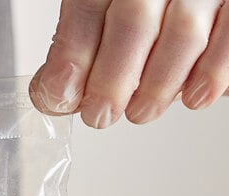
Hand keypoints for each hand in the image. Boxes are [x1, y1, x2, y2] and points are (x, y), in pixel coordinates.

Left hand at [29, 0, 228, 127]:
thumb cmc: (143, 7)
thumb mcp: (102, 14)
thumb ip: (78, 47)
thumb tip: (54, 93)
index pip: (88, 5)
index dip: (73, 56)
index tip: (61, 95)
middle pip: (134, 21)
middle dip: (111, 81)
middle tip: (100, 115)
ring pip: (183, 34)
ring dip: (157, 86)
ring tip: (141, 111)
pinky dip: (211, 74)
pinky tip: (193, 97)